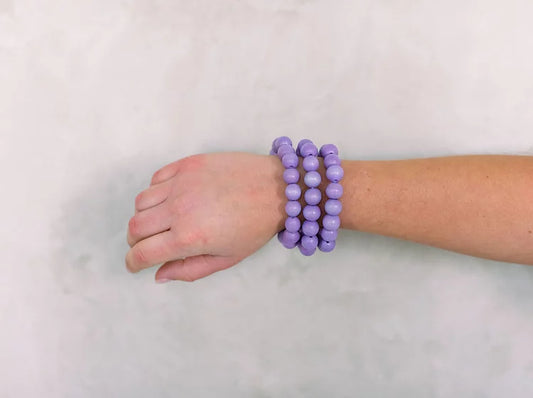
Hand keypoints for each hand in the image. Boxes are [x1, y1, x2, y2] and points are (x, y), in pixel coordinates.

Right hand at [125, 152, 285, 281]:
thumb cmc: (256, 226)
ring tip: (162, 222)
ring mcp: (182, 183)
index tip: (135, 265)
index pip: (142, 253)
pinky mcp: (187, 164)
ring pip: (141, 202)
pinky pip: (155, 179)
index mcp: (189, 237)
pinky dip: (156, 193)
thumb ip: (189, 270)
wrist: (278, 188)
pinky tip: (172, 200)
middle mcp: (179, 209)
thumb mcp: (226, 258)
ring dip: (144, 217)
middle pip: (135, 227)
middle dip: (135, 242)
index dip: (133, 263)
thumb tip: (159, 275)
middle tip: (148, 245)